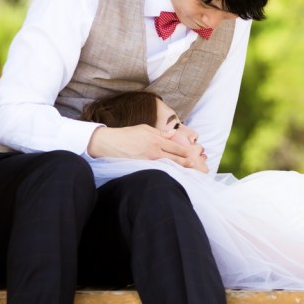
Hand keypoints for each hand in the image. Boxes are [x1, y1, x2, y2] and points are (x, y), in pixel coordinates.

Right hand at [87, 125, 205, 170]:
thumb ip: (160, 133)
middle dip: (185, 163)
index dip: (185, 152)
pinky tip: (169, 174)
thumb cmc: (127, 134)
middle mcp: (153, 152)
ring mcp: (147, 161)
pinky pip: (155, 170)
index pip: (175, 148)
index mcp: (156, 141)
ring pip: (166, 166)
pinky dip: (163, 172)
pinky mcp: (140, 168)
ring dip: (176, 169)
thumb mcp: (145, 129)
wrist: (109, 143)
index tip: (193, 155)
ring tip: (186, 172)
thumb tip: (173, 135)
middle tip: (195, 166)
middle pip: (173, 159)